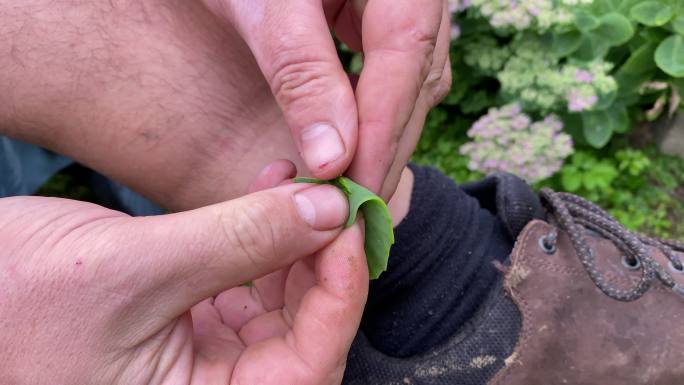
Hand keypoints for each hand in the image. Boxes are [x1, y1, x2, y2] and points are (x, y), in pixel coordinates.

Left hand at [0, 0, 450, 206]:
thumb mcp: (267, 6)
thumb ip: (301, 73)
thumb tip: (331, 162)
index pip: (406, 53)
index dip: (384, 128)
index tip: (359, 190)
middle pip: (417, 78)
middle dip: (387, 147)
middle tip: (355, 211)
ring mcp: (407, 8)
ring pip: (412, 84)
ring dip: (383, 140)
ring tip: (352, 191)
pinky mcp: (385, 22)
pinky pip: (394, 77)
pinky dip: (374, 118)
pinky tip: (349, 150)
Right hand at [0, 181, 367, 383]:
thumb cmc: (16, 301)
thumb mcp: (130, 270)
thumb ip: (237, 242)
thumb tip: (329, 211)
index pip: (309, 365)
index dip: (342, 290)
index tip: (352, 218)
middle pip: (308, 332)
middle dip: (327, 258)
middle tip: (337, 190)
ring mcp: (208, 359)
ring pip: (287, 304)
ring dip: (300, 240)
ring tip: (302, 182)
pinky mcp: (196, 323)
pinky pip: (255, 284)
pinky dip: (268, 238)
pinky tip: (273, 192)